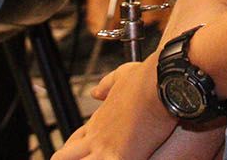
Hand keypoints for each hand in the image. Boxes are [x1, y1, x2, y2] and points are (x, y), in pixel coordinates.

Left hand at [53, 56, 183, 159]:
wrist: (164, 82)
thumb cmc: (148, 78)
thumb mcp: (123, 75)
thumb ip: (107, 85)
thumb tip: (94, 92)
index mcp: (97, 122)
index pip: (71, 144)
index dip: (71, 153)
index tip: (79, 154)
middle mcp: (96, 137)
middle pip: (63, 157)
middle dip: (70, 158)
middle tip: (87, 156)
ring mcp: (105, 149)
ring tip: (103, 157)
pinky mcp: (121, 158)